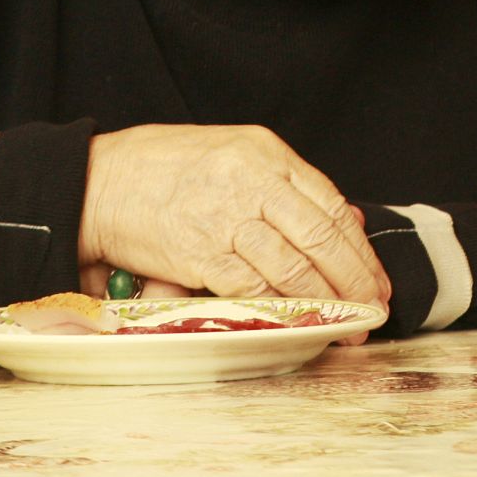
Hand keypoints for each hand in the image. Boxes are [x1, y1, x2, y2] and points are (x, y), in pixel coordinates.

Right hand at [78, 124, 391, 318]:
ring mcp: (225, 216)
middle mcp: (251, 180)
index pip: (329, 204)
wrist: (100, 182)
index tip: (376, 278)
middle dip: (353, 280)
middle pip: (320, 237)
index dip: (359, 248)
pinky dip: (280, 307)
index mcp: (266, 153)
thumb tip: (345, 221)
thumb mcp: (235, 156)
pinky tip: (298, 321)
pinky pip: (253, 286)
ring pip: (293, 266)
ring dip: (324, 302)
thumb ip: (286, 187)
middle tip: (372, 308)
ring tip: (343, 323)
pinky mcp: (200, 252)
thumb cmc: (167, 169)